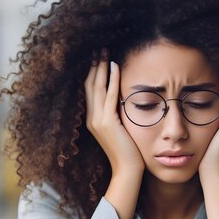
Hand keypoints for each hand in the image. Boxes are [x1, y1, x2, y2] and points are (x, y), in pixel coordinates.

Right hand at [84, 50, 144, 177]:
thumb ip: (117, 114)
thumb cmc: (128, 151)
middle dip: (94, 66)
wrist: (127, 170)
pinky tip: (115, 66)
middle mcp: (91, 118)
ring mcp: (97, 120)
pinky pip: (109, 95)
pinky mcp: (107, 122)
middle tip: (98, 48)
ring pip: (97, 87)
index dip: (92, 73)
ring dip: (100, 67)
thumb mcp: (119, 129)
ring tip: (104, 52)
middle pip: (89, 85)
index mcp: (92, 119)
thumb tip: (123, 99)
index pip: (90, 91)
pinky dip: (112, 79)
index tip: (97, 58)